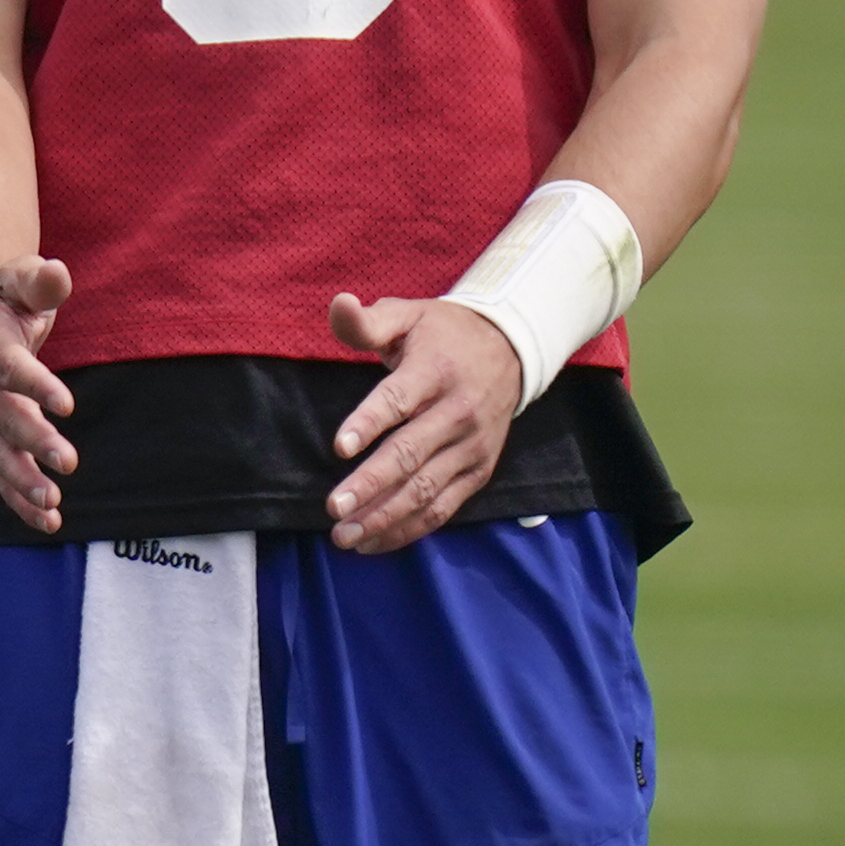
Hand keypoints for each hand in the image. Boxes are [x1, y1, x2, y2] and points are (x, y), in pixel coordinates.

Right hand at [0, 255, 76, 532]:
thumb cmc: (7, 299)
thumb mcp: (22, 279)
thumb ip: (40, 281)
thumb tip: (57, 274)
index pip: (9, 368)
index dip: (36, 385)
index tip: (67, 405)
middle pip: (2, 417)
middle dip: (33, 441)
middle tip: (69, 461)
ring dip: (22, 481)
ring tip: (53, 504)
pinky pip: (1, 474)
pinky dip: (20, 500)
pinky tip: (48, 522)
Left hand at [325, 294, 521, 554]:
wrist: (510, 351)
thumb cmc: (442, 335)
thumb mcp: (407, 314)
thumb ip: (367, 321)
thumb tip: (338, 303)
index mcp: (436, 371)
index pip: (399, 400)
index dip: (369, 422)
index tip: (340, 447)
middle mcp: (458, 413)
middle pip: (411, 454)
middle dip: (371, 485)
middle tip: (334, 507)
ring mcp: (472, 447)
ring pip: (426, 490)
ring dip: (385, 516)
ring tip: (345, 536)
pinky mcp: (478, 471)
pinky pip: (443, 507)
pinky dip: (409, 528)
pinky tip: (374, 542)